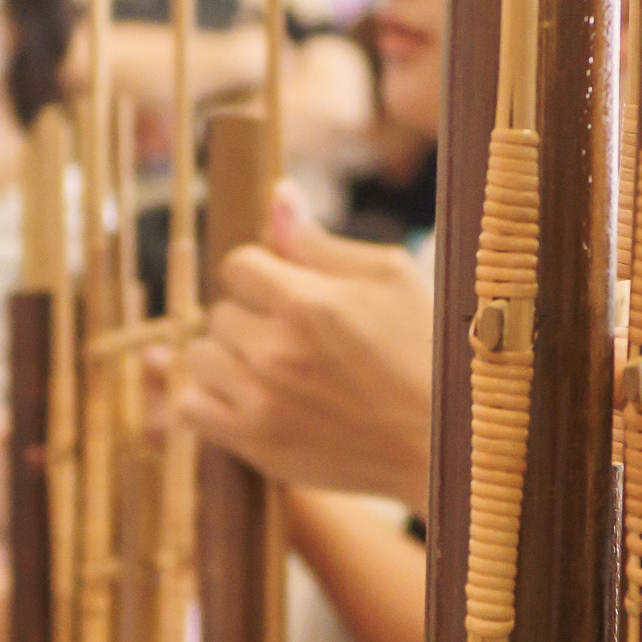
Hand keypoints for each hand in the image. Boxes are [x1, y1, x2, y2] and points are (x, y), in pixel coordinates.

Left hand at [175, 181, 433, 514]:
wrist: (449, 446)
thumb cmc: (429, 351)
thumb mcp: (390, 278)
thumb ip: (320, 241)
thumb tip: (277, 194)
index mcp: (307, 302)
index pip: (237, 265)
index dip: (263, 273)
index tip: (291, 294)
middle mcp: (276, 351)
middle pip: (219, 312)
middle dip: (252, 318)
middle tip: (297, 339)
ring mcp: (262, 402)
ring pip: (201, 357)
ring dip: (229, 358)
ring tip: (276, 370)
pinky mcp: (256, 446)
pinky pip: (191, 407)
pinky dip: (210, 400)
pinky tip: (250, 398)